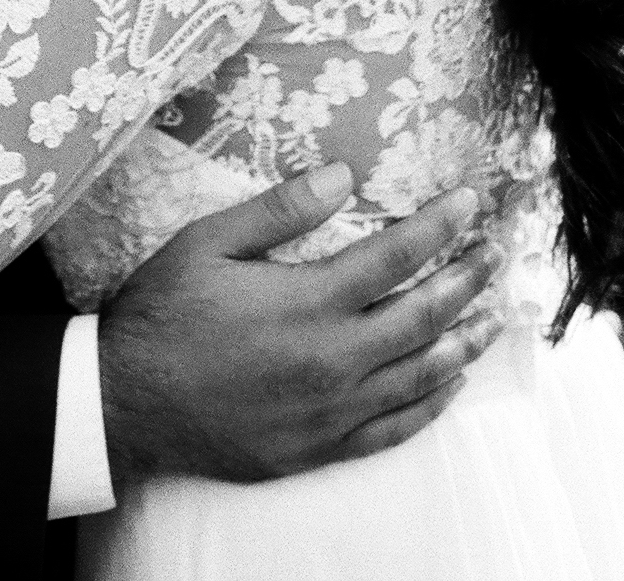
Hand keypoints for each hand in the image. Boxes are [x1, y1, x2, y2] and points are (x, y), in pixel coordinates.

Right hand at [99, 163, 502, 484]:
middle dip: (467, 279)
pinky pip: (396, 429)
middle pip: (424, 315)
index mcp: (309, 302)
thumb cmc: (163, 312)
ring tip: (493, 316)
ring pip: (422, 375)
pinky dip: (433, 404)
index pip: (397, 256)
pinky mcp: (321, 448)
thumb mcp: (207, 241)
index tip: (471, 202)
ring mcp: (332, 410)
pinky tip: (450, 384)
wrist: (126, 404)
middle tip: (496, 253)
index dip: (440, 226)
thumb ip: (278, 210)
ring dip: (464, 342)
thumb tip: (343, 175)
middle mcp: (333, 359)